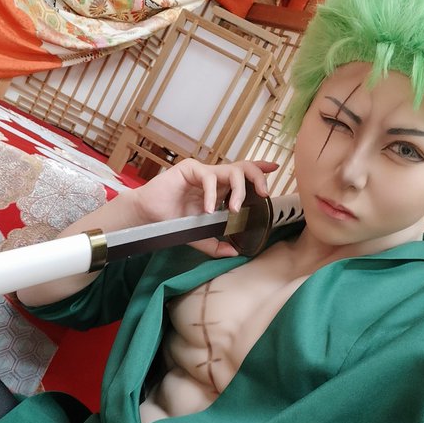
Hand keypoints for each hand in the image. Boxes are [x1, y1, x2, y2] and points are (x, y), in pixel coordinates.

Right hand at [129, 159, 278, 256]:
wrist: (148, 218)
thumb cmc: (173, 222)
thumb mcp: (199, 237)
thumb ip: (216, 245)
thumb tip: (235, 254)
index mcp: (219, 189)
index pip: (244, 175)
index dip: (260, 169)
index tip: (275, 169)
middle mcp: (214, 178)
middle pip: (243, 168)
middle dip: (258, 177)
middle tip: (264, 193)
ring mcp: (203, 172)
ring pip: (231, 170)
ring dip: (239, 190)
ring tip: (233, 209)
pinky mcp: (190, 169)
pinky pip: (208, 177)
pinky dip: (211, 195)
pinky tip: (208, 210)